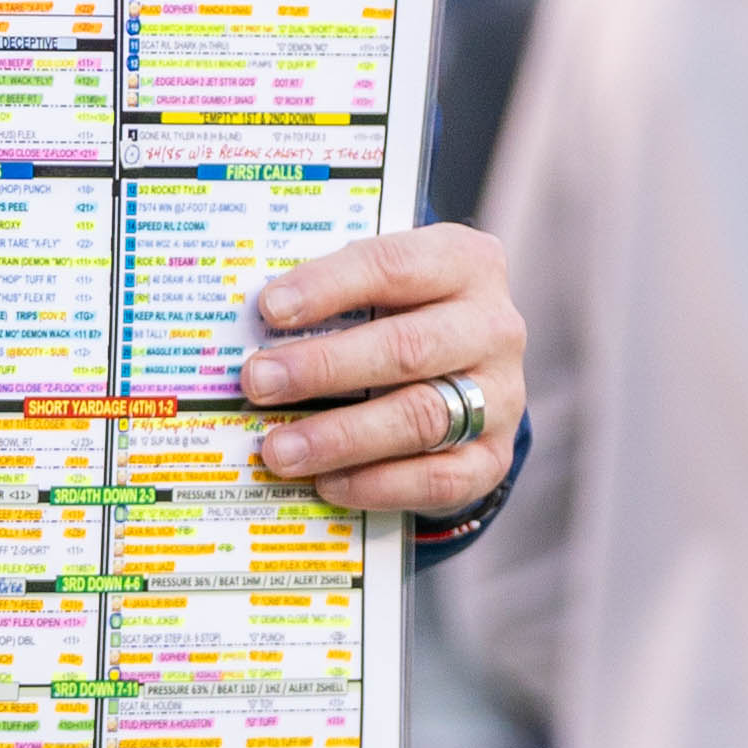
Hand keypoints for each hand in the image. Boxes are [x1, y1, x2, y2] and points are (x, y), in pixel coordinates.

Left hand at [233, 224, 527, 519]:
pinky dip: (378, 484)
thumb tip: (247, 328)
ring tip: (280, 449)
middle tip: (258, 383)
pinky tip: (327, 483)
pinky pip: (439, 477)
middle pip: (406, 347)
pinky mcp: (493, 456)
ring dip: (341, 436)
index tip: (269, 309)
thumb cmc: (401, 317)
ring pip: (420, 416)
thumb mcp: (379, 288)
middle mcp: (493, 326)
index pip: (393, 265)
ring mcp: (500, 395)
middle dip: (324, 367)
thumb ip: (331, 296)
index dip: (329, 286)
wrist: (463, 373)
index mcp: (463, 263)